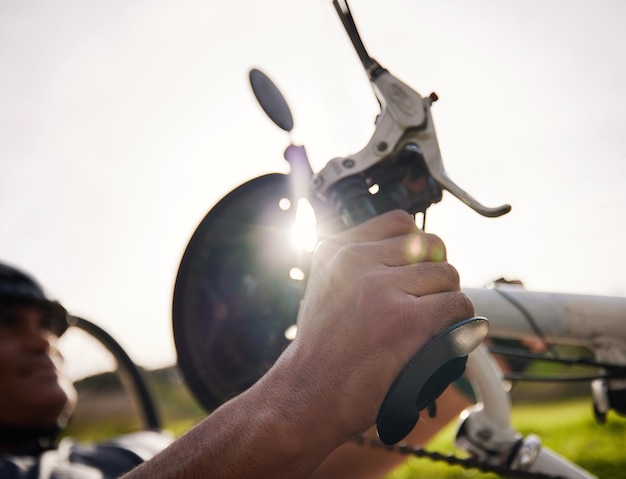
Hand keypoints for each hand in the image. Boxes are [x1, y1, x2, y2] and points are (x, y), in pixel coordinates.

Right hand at [277, 209, 474, 443]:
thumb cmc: (321, 349)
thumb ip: (359, 263)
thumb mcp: (325, 288)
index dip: (417, 246)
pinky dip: (458, 325)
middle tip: (422, 302)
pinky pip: (458, 306)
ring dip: (444, 301)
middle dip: (433, 274)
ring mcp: (382, 288)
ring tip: (425, 327)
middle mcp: (357, 261)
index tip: (416, 268)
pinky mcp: (408, 320)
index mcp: (336, 250)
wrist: (307, 394)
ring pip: (447, 275)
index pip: (400, 222)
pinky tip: (439, 340)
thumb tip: (412, 249)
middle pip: (430, 246)